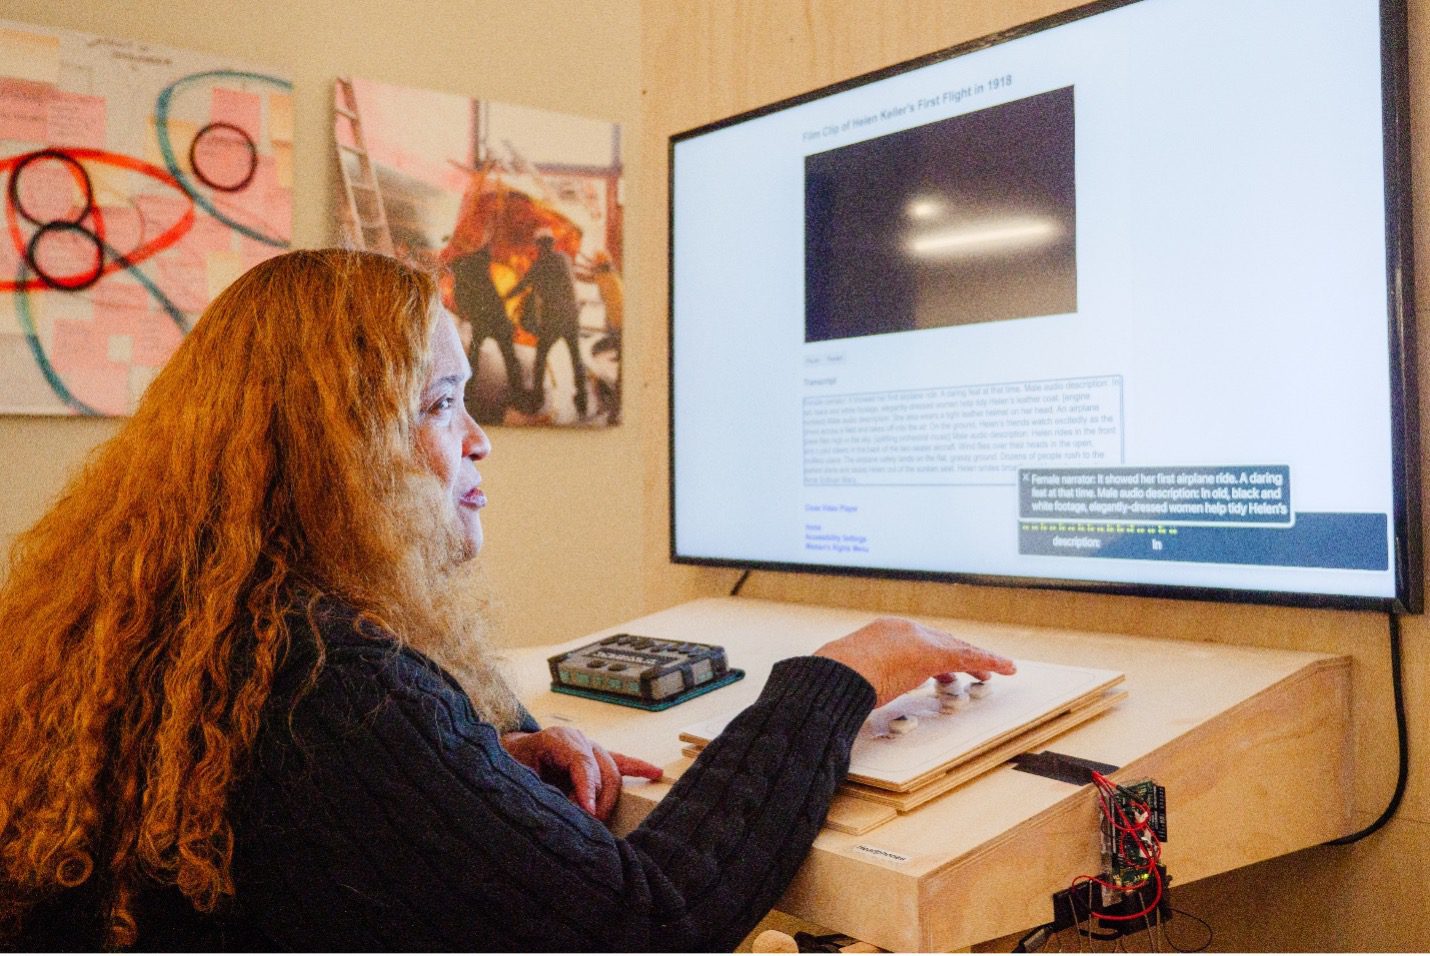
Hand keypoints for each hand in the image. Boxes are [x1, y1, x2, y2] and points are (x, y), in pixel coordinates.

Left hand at [500, 727, 662, 821]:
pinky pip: (622, 762)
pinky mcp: (597, 757)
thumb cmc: (512, 764)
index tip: (588, 813)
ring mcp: (591, 747)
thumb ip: (536, 790)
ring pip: (614, 773)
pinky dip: (639, 767)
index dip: (587, 789)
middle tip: (586, 825)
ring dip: (608, 799)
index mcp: (557, 739)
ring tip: (595, 819)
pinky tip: (656, 773)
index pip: (582, 763)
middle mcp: (579, 740)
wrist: (511, 752)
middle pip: (603, 771)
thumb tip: (556, 812)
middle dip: (598, 801)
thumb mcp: (516, 776)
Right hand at [814, 617, 1015, 707]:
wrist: (834, 676)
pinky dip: (987, 660)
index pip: (919, 641)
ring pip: (958, 648)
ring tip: (997, 669)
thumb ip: (865, 680)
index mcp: (883, 633)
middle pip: (942, 641)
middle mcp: (903, 630)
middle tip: (978, 669)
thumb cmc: (835, 682)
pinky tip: (1003, 667)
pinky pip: (967, 656)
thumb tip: (863, 693)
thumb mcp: (852, 677)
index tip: (944, 670)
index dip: (937, 656)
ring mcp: (917, 639)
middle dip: (962, 656)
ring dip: (978, 659)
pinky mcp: (932, 653)